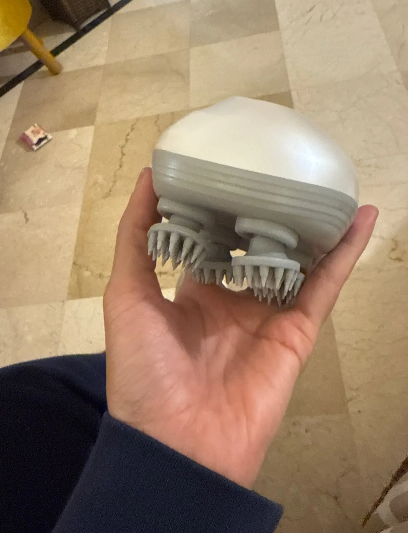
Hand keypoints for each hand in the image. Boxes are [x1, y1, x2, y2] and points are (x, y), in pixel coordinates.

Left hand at [104, 168, 377, 487]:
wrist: (177, 442)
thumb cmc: (144, 370)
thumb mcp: (126, 296)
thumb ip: (136, 238)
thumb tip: (149, 179)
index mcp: (193, 294)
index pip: (212, 242)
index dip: (220, 209)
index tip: (229, 170)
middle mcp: (232, 301)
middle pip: (258, 249)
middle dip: (269, 214)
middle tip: (281, 170)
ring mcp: (267, 316)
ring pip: (297, 263)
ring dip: (314, 228)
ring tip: (326, 186)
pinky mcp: (297, 333)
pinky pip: (324, 287)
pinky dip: (345, 254)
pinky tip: (360, 218)